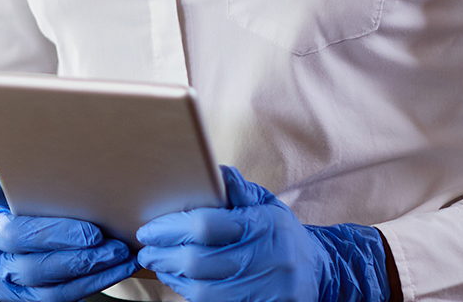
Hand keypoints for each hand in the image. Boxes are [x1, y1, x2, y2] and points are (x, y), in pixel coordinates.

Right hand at [0, 174, 135, 301]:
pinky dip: (93, 284)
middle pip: (36, 269)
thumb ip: (7, 184)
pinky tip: (116, 270)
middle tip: (117, 248)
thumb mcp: (9, 186)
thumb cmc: (16, 199)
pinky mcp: (30, 300)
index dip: (56, 235)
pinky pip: (63, 299)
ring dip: (93, 276)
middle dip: (81, 259)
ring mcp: (11, 287)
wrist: (10, 226)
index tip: (94, 232)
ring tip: (123, 259)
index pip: (18, 234)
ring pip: (53, 292)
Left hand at [136, 167, 388, 301]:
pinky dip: (191, 294)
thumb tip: (216, 172)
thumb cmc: (280, 232)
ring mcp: (265, 290)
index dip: (171, 228)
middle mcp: (267, 259)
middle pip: (200, 262)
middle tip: (145, 251)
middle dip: (164, 256)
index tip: (149, 229)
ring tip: (158, 265)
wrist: (317, 270)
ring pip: (205, 291)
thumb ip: (238, 191)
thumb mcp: (266, 204)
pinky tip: (180, 282)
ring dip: (174, 278)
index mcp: (263, 225)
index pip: (207, 226)